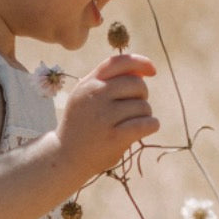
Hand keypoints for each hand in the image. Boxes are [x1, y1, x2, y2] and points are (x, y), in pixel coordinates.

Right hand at [55, 53, 158, 182]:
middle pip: (137, 84)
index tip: (152, 72)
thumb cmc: (81, 124)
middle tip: (135, 108)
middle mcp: (95, 95)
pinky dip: (151, 125)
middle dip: (142, 95)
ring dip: (145, 114)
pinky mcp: (114, 137)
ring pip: (143, 106)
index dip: (141, 63)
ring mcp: (104, 116)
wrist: (66, 156)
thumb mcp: (85, 96)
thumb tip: (142, 71)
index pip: (120, 62)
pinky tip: (147, 128)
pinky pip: (145, 124)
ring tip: (132, 123)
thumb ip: (108, 81)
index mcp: (89, 83)